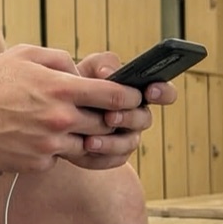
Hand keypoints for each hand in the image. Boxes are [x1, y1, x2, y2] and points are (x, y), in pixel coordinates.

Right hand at [0, 44, 144, 172]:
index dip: (131, 97)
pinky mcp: (37, 164)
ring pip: (85, 146)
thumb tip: (82, 73)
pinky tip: (36, 137)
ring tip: (65, 125)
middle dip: (108, 119)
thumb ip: (61, 60)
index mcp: (61, 89)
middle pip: (106, 125)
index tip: (133, 98)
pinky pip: (58, 158)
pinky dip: (55, 150)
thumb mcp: (27, 55)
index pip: (115, 97)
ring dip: (82, 136)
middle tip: (102, 113)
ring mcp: (49, 145)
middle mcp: (60, 120)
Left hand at [68, 52, 178, 169]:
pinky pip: (113, 159)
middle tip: (109, 116)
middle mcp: (137, 115)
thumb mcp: (88, 69)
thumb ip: (101, 64)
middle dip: (128, 117)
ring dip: (111, 142)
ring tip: (90, 140)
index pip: (163, 92)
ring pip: (129, 143)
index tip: (151, 90)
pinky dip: (99, 156)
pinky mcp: (112, 155)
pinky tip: (84, 149)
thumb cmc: (78, 83)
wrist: (58, 109)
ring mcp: (127, 137)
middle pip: (144, 119)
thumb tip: (109, 73)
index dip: (163, 92)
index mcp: (138, 92)